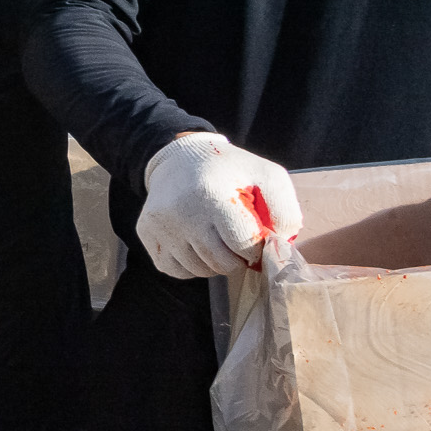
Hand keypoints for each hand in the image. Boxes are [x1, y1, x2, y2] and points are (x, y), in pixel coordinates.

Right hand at [138, 133, 304, 277]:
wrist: (179, 160)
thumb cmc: (229, 170)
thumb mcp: (266, 175)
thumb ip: (285, 211)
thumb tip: (280, 247)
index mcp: (213, 196)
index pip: (244, 246)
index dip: (257, 248)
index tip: (255, 237)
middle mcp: (181, 213)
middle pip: (222, 263)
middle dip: (237, 259)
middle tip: (238, 243)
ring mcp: (160, 225)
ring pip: (199, 270)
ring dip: (215, 264)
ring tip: (217, 242)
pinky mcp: (145, 233)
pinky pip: (175, 270)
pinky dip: (191, 265)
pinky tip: (196, 246)